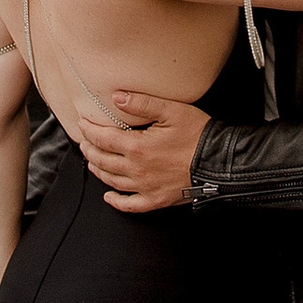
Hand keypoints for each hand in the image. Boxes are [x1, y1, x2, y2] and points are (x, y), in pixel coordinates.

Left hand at [71, 88, 206, 212]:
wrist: (219, 162)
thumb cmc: (198, 135)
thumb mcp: (171, 111)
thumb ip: (142, 103)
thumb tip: (117, 97)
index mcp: (137, 148)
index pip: (103, 139)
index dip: (89, 130)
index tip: (82, 124)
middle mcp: (137, 170)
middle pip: (102, 161)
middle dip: (89, 150)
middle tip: (84, 142)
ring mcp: (146, 187)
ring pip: (112, 181)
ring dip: (98, 170)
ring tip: (92, 162)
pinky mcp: (157, 200)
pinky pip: (131, 205)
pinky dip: (117, 202)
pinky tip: (109, 197)